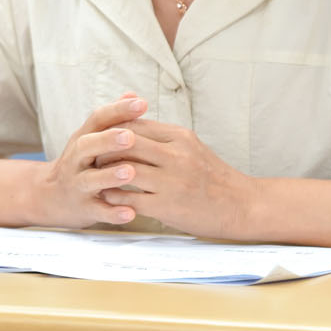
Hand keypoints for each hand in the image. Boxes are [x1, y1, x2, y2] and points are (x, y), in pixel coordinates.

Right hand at [31, 94, 147, 227]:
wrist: (48, 196)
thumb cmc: (81, 163)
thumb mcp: (91, 138)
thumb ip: (113, 119)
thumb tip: (134, 95)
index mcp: (83, 138)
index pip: (98, 119)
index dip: (118, 110)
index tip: (142, 104)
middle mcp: (76, 159)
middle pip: (88, 146)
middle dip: (108, 140)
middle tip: (130, 137)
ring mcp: (77, 184)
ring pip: (91, 179)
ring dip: (110, 176)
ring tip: (130, 172)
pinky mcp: (82, 208)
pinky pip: (97, 211)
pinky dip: (112, 213)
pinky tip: (130, 213)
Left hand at [98, 118, 253, 238]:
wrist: (241, 206)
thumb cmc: (213, 177)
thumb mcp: (192, 147)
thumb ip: (164, 137)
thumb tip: (133, 125)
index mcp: (180, 137)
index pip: (136, 125)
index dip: (113, 130)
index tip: (99, 137)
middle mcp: (176, 155)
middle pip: (126, 143)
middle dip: (104, 148)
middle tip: (89, 155)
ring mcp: (172, 181)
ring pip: (125, 170)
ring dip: (105, 174)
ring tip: (94, 177)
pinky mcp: (168, 206)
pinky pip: (131, 199)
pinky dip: (115, 198)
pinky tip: (107, 198)